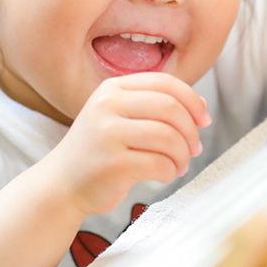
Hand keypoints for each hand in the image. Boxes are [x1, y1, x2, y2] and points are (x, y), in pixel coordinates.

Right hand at [50, 72, 209, 216]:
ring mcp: (108, 134)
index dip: (192, 100)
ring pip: (168, 137)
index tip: (204, 119)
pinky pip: (159, 164)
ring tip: (179, 164)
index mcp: (112, 88)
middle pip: (170, 108)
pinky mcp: (112, 164)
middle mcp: (107, 105)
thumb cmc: (99, 150)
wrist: (62, 183)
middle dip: (191, 130)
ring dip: (183, 154)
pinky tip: (165, 175)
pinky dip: (170, 171)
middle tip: (194, 148)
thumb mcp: (121, 117)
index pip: (166, 83)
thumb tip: (201, 104)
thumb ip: (156, 106)